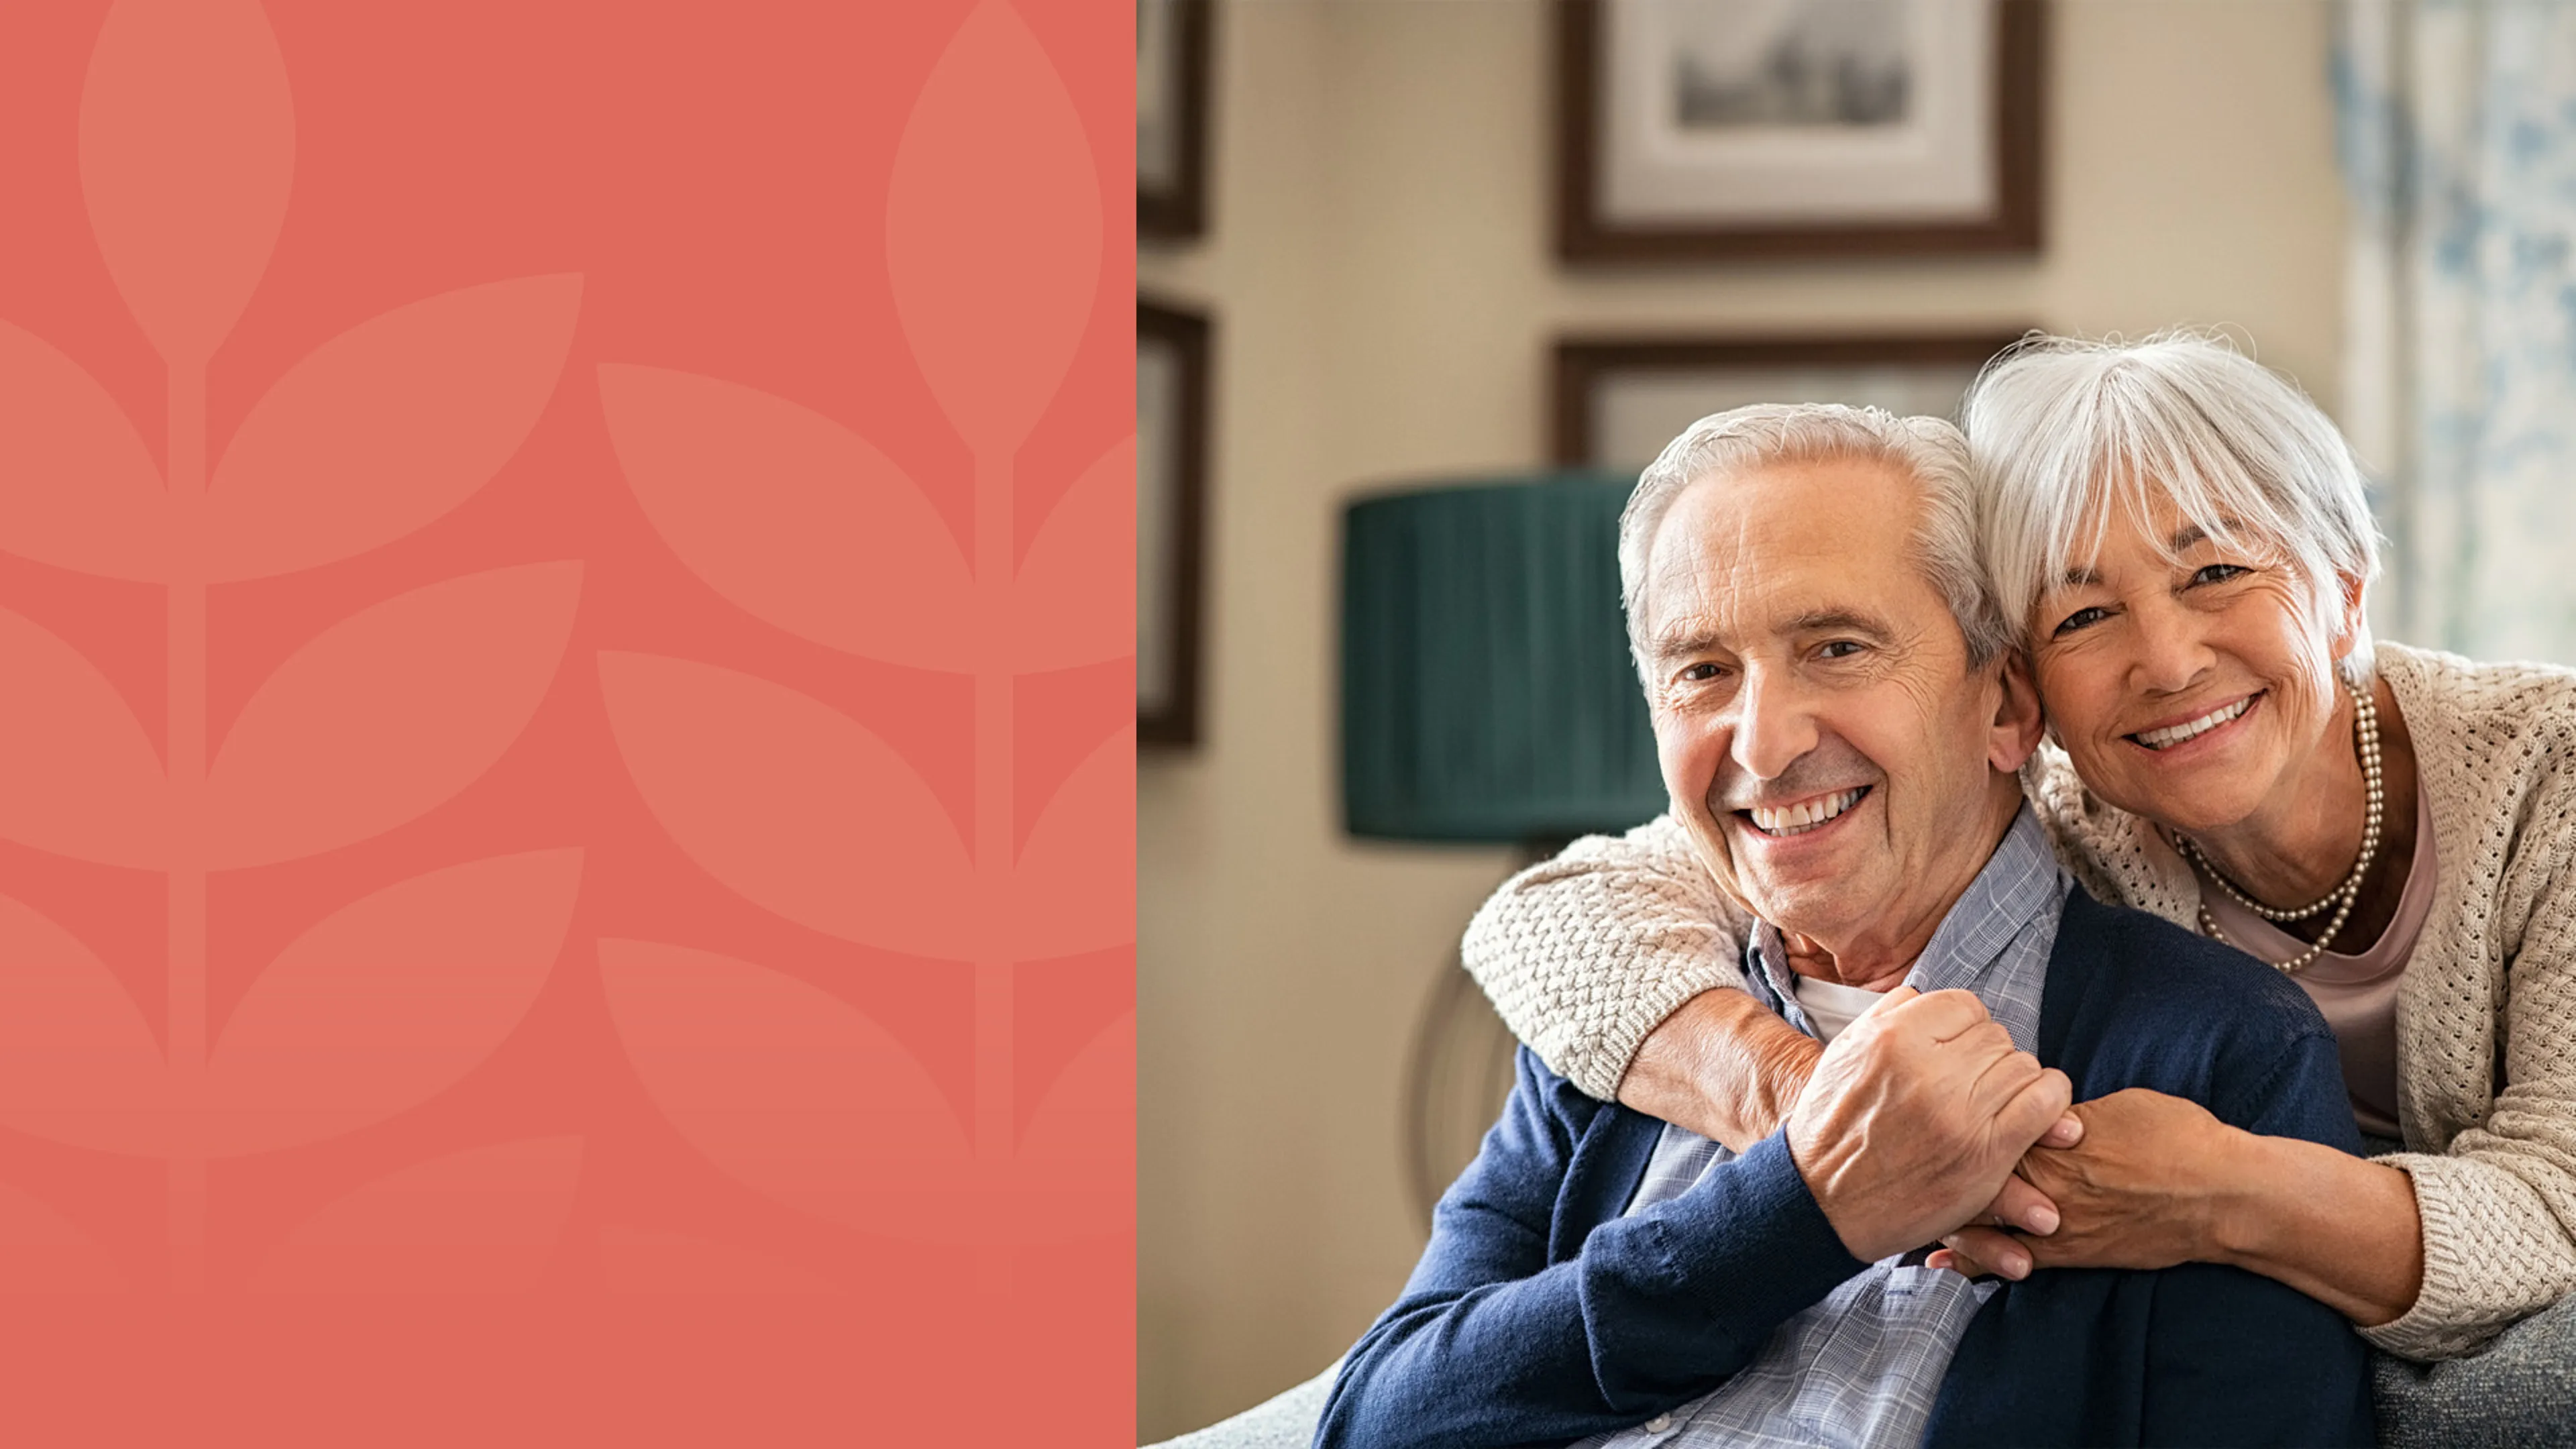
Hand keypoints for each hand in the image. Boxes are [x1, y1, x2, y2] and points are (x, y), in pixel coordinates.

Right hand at [1784, 986, 2073, 1263]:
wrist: (1825, 1204)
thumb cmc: (1834, 1128)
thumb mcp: (1844, 1055)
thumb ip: (1887, 1016)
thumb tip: (1927, 996)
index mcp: (1892, 1038)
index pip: (1964, 1006)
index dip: (1964, 1030)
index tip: (1955, 1054)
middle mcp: (1928, 1070)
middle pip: (1996, 1037)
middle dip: (1988, 1059)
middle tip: (1970, 1086)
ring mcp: (1960, 1113)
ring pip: (2024, 1067)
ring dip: (2016, 1083)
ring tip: (1994, 1104)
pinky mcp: (1987, 1153)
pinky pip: (2045, 1102)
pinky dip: (2052, 1102)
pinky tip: (2041, 1113)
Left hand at [1927, 1087, 2237, 1279]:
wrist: (2224, 1194)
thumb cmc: (2177, 1136)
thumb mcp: (2113, 1105)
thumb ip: (2062, 1112)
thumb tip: (2030, 1106)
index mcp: (2051, 1133)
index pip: (1980, 1124)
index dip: (1945, 1119)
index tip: (1916, 1112)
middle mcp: (2046, 1178)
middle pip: (1967, 1171)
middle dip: (1930, 1166)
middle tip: (1894, 1160)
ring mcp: (2056, 1220)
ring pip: (1980, 1217)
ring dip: (1942, 1214)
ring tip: (1906, 1209)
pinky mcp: (2073, 1255)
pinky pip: (2011, 1262)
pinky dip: (1973, 1262)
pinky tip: (1941, 1263)